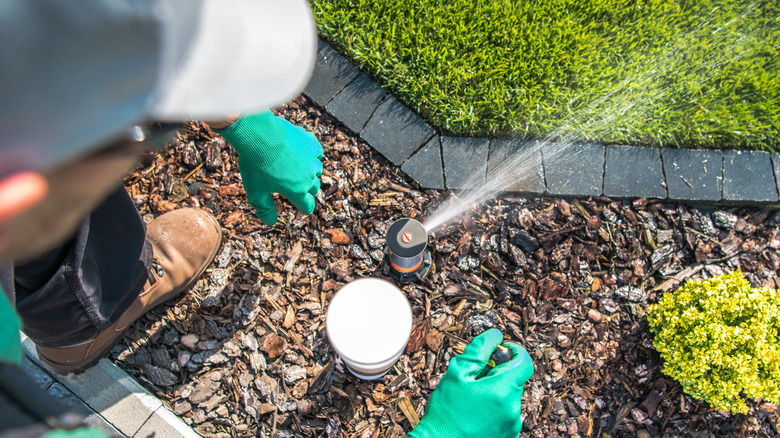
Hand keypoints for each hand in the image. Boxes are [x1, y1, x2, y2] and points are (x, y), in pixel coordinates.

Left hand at [215, 111, 322, 224]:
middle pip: (313, 189)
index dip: (302, 208)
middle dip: (305, 191)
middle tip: (293, 188)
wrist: (257, 134)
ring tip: (295, 170)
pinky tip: (302, 154)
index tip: (299, 207)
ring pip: (316, 170)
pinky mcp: (310, 142)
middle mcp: (309, 177)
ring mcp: (311, 159)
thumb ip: (265, 209)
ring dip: (308, 173)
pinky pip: (317, 152)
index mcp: (298, 191)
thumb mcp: (255, 192)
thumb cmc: (255, 165)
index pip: (307, 206)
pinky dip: (311, 155)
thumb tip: (271, 222)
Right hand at [408, 329, 533, 437]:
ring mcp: (512, 425)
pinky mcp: (509, 436)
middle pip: (514, 380)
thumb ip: (479, 350)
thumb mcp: (457, 374)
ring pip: (509, 398)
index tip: (501, 350)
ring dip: (496, 393)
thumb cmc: (446, 412)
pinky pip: (506, 415)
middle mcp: (513, 409)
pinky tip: (476, 413)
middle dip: (498, 374)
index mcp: (502, 390)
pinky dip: (495, 409)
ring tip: (473, 399)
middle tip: (475, 378)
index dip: (514, 351)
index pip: (524, 362)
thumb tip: (495, 335)